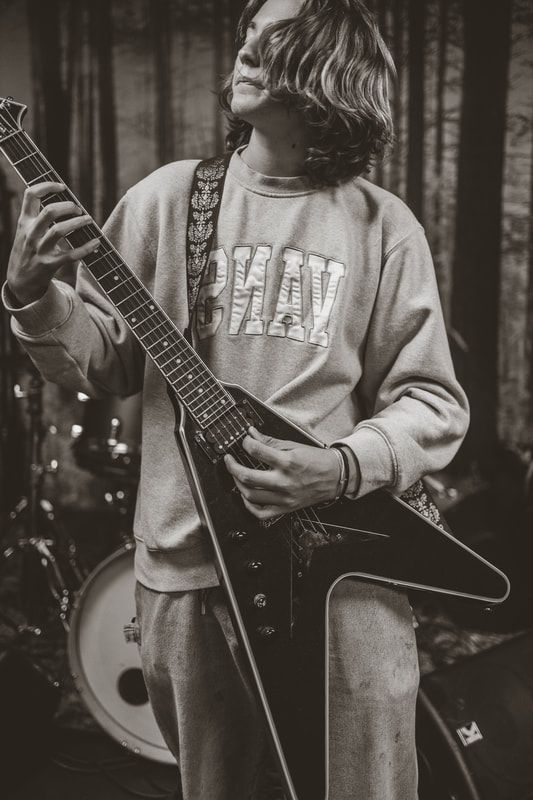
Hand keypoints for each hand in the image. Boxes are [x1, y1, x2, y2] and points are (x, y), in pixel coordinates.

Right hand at [7, 181, 99, 304]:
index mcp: (24, 222)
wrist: (20, 281)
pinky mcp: (50, 265)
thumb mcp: (25, 232)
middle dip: (68, 206)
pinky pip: (71, 255)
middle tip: (78, 209)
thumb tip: (63, 202)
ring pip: (59, 230)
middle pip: (49, 211)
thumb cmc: (28, 251)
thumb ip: (37, 218)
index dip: (46, 186)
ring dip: (77, 223)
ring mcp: (40, 249)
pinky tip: (95, 243)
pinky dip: (86, 248)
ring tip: (88, 220)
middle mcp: (31, 234)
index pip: (30, 195)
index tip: (61, 186)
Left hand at [224, 427, 340, 519]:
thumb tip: (252, 434)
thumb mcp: (294, 446)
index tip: (244, 442)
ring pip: (250, 496)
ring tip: (236, 476)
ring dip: (238, 485)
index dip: (246, 444)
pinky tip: (246, 496)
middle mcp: (284, 481)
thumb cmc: (317, 461)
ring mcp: (284, 497)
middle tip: (229, 460)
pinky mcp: (286, 508)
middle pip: (248, 477)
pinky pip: (261, 513)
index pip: (257, 451)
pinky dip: (249, 506)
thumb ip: (270, 441)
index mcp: (288, 462)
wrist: (335, 476)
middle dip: (232, 467)